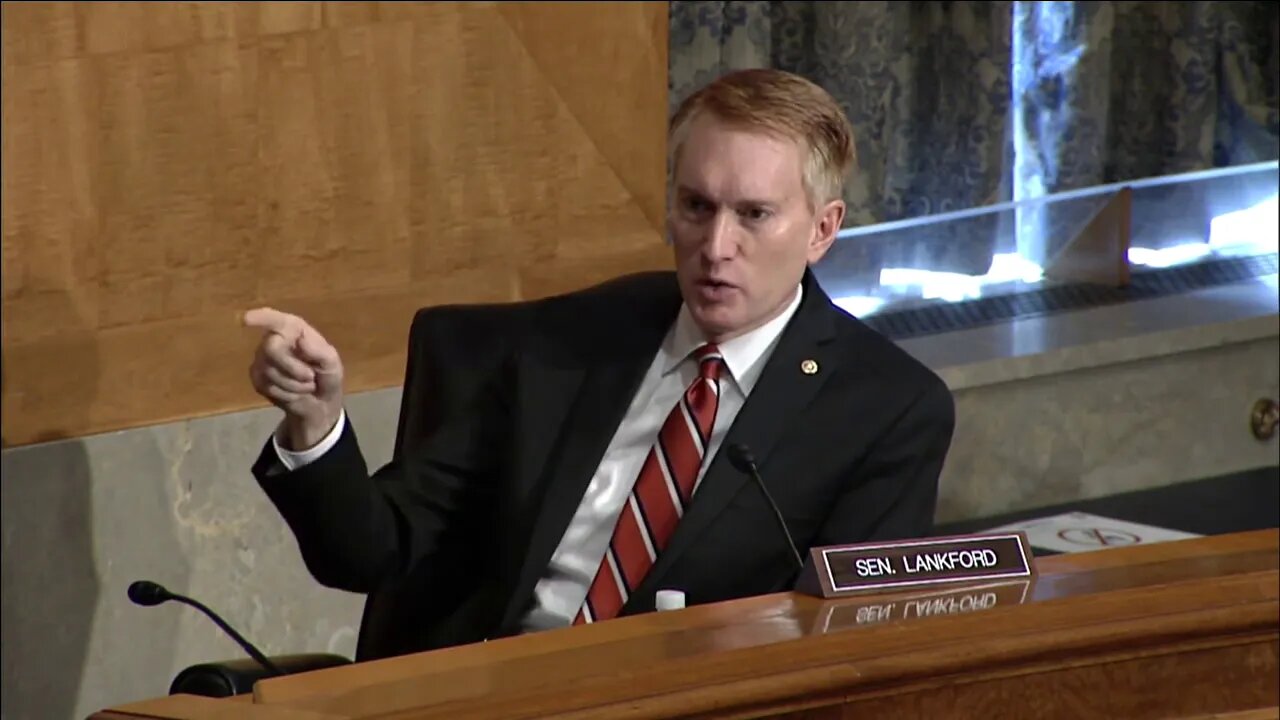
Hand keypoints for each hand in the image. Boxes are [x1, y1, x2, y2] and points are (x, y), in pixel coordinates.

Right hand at [243, 307, 344, 450]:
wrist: (320, 404)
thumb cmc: (326, 375)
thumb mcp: (332, 364)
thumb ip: (320, 351)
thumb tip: (301, 340)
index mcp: (294, 331)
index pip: (275, 320)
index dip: (261, 318)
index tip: (246, 319)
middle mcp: (274, 341)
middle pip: (271, 348)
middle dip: (292, 367)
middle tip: (310, 377)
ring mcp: (263, 360)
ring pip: (270, 371)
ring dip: (295, 384)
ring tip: (306, 385)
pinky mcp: (257, 379)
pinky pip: (268, 386)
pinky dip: (287, 393)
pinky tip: (294, 392)